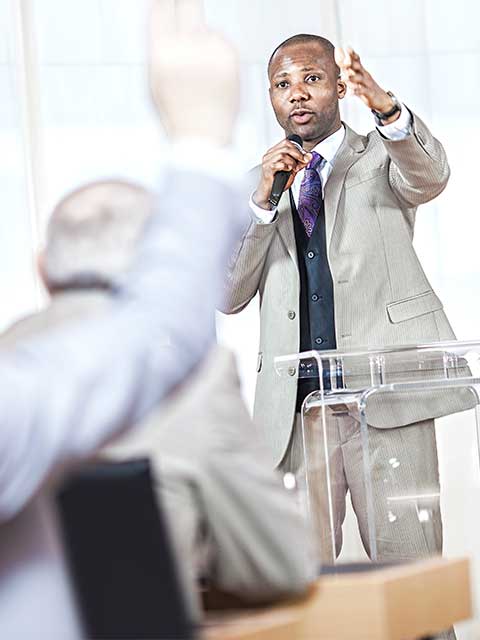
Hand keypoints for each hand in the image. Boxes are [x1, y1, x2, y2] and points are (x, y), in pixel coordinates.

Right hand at [149, 0, 239, 145]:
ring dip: (201, 41)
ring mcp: (210, 52)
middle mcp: (187, 49)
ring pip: (204, 29)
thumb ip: (158, 47)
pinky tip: (213, 76)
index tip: (168, 0)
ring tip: (200, 75)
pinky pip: (221, 42)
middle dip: (187, 2)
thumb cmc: (177, 115)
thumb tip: (161, 13)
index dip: (165, 0)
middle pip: (188, 4)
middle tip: (186, 4)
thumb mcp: (154, 82)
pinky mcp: (230, 57)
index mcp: (162, 55)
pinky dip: (217, 52)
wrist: (204, 139)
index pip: (162, 7)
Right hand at [253, 139, 311, 209]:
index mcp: (274, 152)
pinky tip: (287, 171)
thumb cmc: (278, 182)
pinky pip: (279, 164)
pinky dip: (286, 167)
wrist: (269, 194)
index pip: (286, 142)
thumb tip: (309, 156)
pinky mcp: (267, 169)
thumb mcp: (292, 170)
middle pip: (285, 147)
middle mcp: (269, 155)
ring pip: (282, 155)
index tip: (304, 156)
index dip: (297, 148)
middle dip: (297, 154)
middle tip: (302, 161)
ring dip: (292, 162)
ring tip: (293, 168)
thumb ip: (300, 163)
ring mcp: (267, 162)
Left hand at [334, 47, 399, 121]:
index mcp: (361, 71)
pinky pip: (363, 92)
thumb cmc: (366, 88)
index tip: (346, 47)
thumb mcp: (358, 78)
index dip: (352, 54)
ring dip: (352, 78)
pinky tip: (350, 93)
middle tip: (345, 59)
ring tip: (344, 77)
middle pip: (358, 66)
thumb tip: (339, 61)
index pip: (357, 60)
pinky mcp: (369, 93)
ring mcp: (367, 84)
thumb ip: (348, 70)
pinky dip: (357, 92)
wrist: (381, 99)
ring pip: (360, 79)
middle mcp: (365, 75)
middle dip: (352, 62)